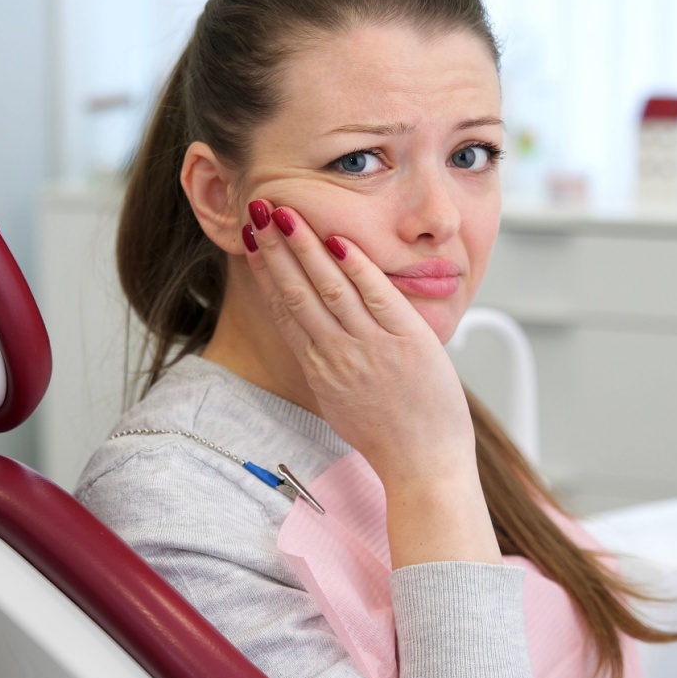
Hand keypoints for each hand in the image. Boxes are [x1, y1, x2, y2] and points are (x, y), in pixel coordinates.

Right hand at [242, 200, 499, 565]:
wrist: (422, 467)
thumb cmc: (388, 438)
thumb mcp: (342, 402)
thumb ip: (328, 365)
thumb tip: (318, 338)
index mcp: (319, 369)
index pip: (285, 309)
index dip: (266, 271)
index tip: (254, 240)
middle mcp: (337, 355)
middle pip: (297, 291)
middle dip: (276, 248)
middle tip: (258, 210)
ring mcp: (369, 348)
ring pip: (329, 288)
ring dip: (305, 247)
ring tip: (286, 213)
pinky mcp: (405, 342)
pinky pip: (377, 297)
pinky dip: (357, 267)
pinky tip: (340, 241)